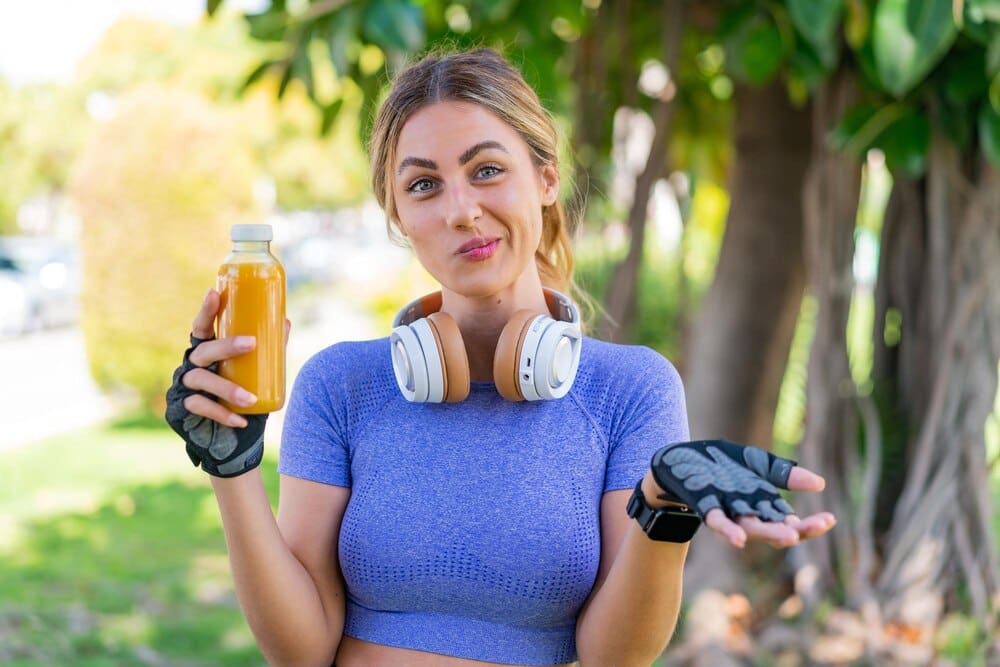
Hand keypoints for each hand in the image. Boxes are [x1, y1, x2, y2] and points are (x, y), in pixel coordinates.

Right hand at [163, 289, 289, 477]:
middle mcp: (192, 366)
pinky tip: (239, 420)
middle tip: (251, 344)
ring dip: (227, 389)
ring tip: (251, 400)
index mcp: (207, 352)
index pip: (202, 328)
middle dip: (226, 346)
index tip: (214, 292)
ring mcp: (184, 387)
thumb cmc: (245, 399)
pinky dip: (221, 414)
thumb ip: (270, 350)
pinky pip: (200, 408)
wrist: (235, 442)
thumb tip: (286, 322)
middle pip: (203, 350)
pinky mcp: (182, 409)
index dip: (205, 310)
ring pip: (201, 380)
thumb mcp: (258, 373)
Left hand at [649, 439, 835, 548]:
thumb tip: (821, 484)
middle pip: (775, 529)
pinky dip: (729, 531)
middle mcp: (748, 513)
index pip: (791, 522)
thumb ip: (784, 473)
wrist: (682, 457)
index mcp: (763, 505)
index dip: (811, 525)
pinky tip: (740, 540)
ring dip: (769, 533)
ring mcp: (728, 510)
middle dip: (796, 530)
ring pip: (750, 528)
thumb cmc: (721, 465)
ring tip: (790, 537)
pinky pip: (718, 521)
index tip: (830, 519)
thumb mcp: (756, 463)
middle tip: (819, 526)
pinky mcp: (706, 504)